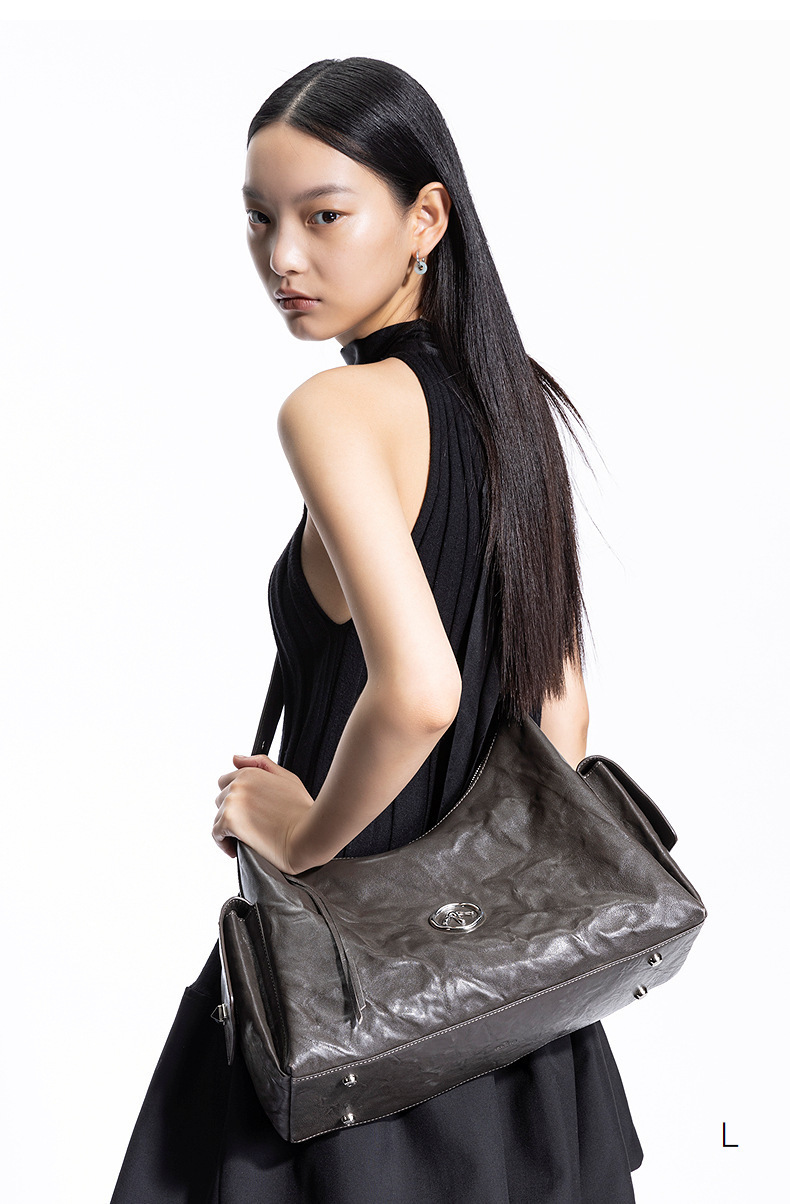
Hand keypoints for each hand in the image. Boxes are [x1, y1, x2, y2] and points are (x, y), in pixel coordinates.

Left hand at [213, 754, 314, 875]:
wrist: (307, 834)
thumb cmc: (301, 809)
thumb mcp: (287, 778)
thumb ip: (261, 764)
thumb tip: (235, 758)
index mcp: (250, 772)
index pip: (228, 781)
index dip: (238, 798)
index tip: (247, 811)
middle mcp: (238, 784)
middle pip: (221, 798)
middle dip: (232, 811)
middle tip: (250, 825)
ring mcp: (232, 802)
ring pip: (218, 816)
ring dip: (229, 828)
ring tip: (247, 838)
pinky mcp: (229, 821)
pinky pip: (216, 833)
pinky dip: (223, 843)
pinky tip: (237, 848)